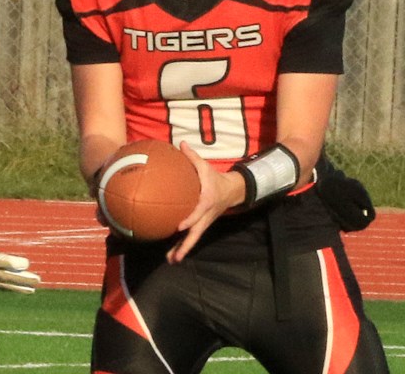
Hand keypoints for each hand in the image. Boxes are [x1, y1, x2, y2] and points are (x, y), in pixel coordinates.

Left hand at [165, 142, 244, 262]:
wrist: (232, 190)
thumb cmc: (215, 178)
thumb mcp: (205, 166)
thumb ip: (192, 157)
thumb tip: (180, 143)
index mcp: (207, 201)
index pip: (198, 212)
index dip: (190, 219)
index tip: (179, 226)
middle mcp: (206, 216)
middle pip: (196, 233)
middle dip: (186, 246)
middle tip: (175, 257)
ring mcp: (204, 222)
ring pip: (194, 239)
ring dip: (183, 250)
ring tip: (171, 261)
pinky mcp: (202, 225)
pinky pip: (192, 237)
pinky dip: (183, 246)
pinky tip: (172, 255)